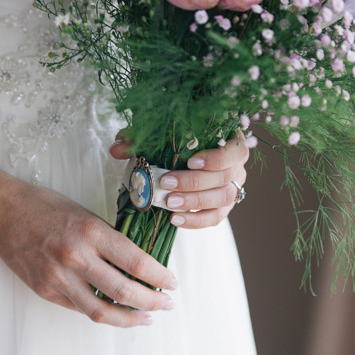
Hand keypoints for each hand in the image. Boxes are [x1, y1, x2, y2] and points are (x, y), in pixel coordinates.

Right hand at [0, 177, 177, 327]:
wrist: (3, 214)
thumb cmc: (44, 207)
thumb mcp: (85, 213)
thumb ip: (109, 239)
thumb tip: (136, 263)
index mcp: (91, 232)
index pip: (137, 262)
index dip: (160, 276)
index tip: (171, 282)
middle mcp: (76, 257)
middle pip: (125, 291)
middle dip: (153, 301)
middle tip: (166, 303)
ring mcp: (59, 277)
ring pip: (102, 311)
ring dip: (129, 319)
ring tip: (145, 318)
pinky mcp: (46, 291)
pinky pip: (80, 308)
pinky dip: (102, 312)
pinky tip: (115, 311)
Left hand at [110, 130, 248, 228]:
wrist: (184, 157)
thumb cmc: (176, 141)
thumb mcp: (160, 133)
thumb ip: (140, 137)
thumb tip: (117, 148)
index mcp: (229, 141)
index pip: (233, 150)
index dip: (215, 158)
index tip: (191, 161)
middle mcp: (236, 166)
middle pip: (225, 178)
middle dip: (195, 183)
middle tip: (167, 184)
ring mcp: (233, 188)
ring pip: (223, 199)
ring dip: (194, 202)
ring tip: (169, 204)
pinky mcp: (223, 208)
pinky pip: (215, 218)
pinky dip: (195, 221)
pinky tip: (175, 219)